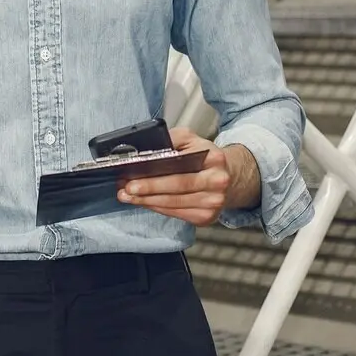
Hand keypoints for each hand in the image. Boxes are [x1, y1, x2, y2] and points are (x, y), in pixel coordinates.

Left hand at [116, 128, 255, 225]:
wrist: (228, 176)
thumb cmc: (205, 158)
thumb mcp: (191, 139)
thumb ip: (172, 139)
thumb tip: (148, 146)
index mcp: (214, 158)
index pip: (181, 166)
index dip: (155, 172)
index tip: (133, 173)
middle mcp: (217, 181)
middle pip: (177, 187)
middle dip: (148, 189)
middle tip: (127, 188)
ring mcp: (214, 202)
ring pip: (174, 203)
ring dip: (147, 201)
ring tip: (128, 196)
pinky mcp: (207, 217)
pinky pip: (176, 214)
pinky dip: (158, 208)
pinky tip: (145, 202)